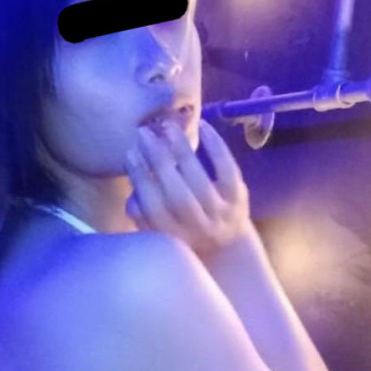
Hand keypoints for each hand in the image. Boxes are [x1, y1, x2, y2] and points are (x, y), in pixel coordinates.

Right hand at [124, 117, 252, 260]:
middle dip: (158, 161)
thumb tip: (133, 178)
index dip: (141, 179)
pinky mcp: (239, 197)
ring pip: (199, 180)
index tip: (131, 153)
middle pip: (177, 195)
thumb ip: (141, 210)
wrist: (228, 245)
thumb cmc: (184, 230)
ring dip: (182, 150)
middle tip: (145, 132)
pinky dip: (215, 145)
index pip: (153, 208)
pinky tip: (203, 126)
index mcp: (174, 238)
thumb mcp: (159, 229)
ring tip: (168, 126)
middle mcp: (198, 229)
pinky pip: (227, 168)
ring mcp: (221, 213)